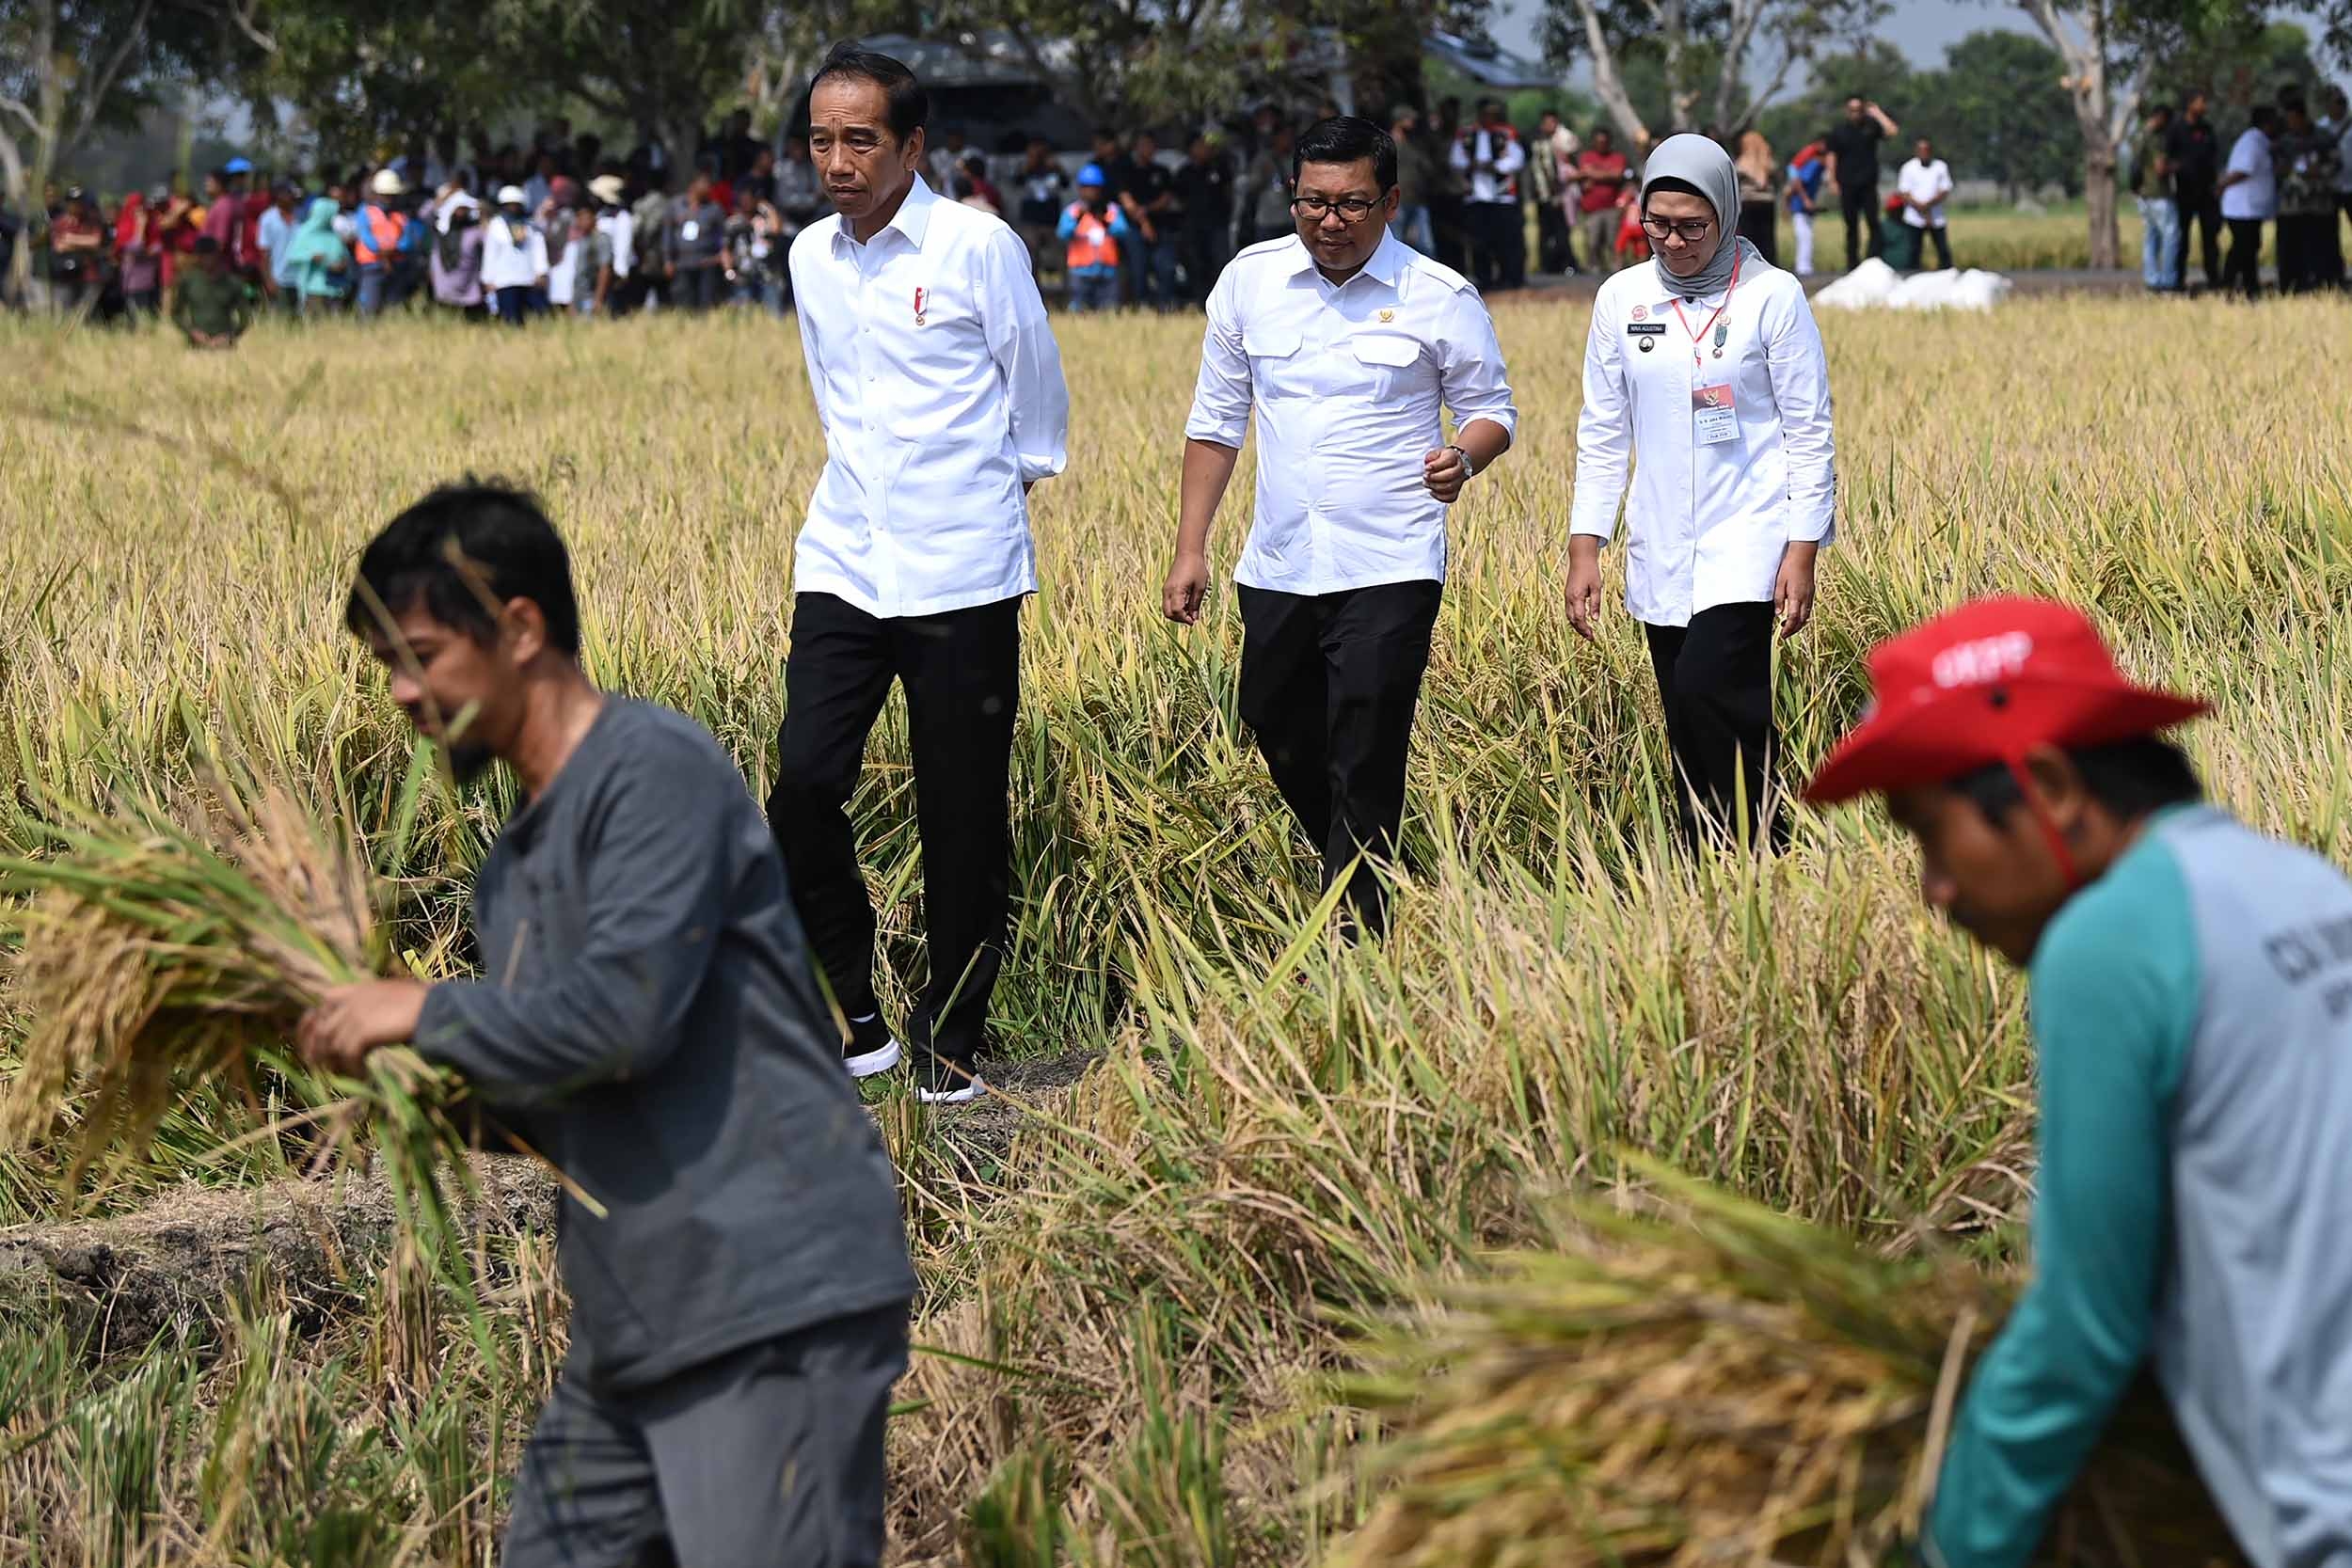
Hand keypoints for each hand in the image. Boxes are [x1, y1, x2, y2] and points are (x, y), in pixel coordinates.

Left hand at [297, 979, 427, 1077]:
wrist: (436, 1008)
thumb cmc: (422, 1002)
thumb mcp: (391, 996)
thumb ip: (372, 1004)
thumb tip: (362, 1025)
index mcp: (356, 989)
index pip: (321, 1005)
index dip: (310, 1025)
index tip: (309, 1042)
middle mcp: (350, 1000)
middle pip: (320, 1028)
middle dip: (315, 1049)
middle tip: (319, 1067)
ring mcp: (354, 1015)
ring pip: (330, 1045)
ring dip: (335, 1063)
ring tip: (343, 1074)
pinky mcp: (362, 1031)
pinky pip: (348, 1055)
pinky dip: (353, 1069)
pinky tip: (362, 1075)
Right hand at [1163, 550, 1209, 624]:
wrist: (1188, 553)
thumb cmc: (1196, 568)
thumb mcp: (1200, 587)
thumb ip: (1196, 604)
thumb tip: (1194, 618)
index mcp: (1176, 590)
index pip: (1177, 612)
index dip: (1185, 619)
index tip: (1194, 621)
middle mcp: (1167, 591)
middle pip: (1168, 613)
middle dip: (1179, 619)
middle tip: (1191, 618)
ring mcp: (1166, 589)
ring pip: (1166, 609)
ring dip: (1177, 614)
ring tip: (1190, 610)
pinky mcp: (1167, 588)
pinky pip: (1168, 602)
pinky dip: (1175, 607)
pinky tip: (1186, 603)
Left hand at [1423, 445, 1470, 503]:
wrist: (1453, 465)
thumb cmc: (1441, 459)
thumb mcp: (1436, 453)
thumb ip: (1431, 456)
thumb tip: (1428, 462)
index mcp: (1454, 457)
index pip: (1448, 461)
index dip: (1435, 466)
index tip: (1426, 468)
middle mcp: (1460, 469)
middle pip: (1450, 475)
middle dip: (1434, 477)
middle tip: (1425, 476)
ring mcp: (1459, 481)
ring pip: (1449, 487)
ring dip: (1435, 487)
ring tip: (1426, 483)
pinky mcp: (1456, 491)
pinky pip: (1450, 497)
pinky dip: (1439, 496)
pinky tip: (1432, 491)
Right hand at [1564, 540, 1603, 641]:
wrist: (1580, 558)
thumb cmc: (1590, 571)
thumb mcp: (1596, 587)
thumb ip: (1595, 604)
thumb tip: (1595, 619)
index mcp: (1576, 597)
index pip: (1579, 618)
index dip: (1585, 629)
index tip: (1592, 636)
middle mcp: (1569, 598)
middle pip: (1572, 620)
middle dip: (1580, 630)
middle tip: (1590, 637)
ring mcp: (1567, 596)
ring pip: (1569, 616)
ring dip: (1577, 625)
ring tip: (1586, 631)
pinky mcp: (1568, 594)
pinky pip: (1569, 610)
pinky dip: (1574, 618)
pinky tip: (1581, 620)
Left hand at [1775, 542, 1818, 636]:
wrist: (1803, 555)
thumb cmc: (1789, 567)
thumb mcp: (1779, 583)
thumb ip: (1779, 599)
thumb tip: (1778, 613)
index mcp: (1797, 597)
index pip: (1793, 619)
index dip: (1788, 629)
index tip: (1782, 635)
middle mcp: (1806, 598)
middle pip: (1801, 620)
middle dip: (1793, 630)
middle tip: (1784, 635)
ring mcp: (1810, 595)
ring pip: (1807, 615)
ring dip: (1798, 623)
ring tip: (1788, 626)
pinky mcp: (1812, 591)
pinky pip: (1809, 608)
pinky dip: (1803, 615)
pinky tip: (1796, 615)